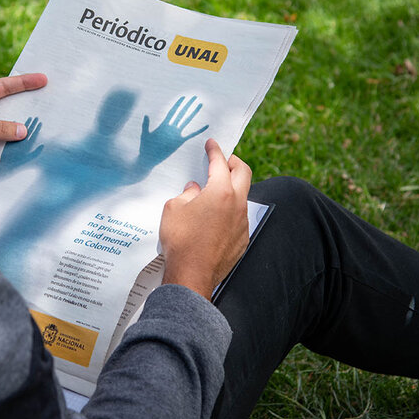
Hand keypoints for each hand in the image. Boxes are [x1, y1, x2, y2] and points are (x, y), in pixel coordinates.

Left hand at [0, 73, 46, 198]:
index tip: (41, 79)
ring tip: (41, 116)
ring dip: (21, 119)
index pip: (1, 86)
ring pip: (6, 118)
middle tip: (46, 94)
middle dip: (26, 98)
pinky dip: (14, 135)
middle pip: (6, 100)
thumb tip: (23, 129)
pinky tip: (26, 137)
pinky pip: (3, 134)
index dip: (23, 82)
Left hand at [138, 96, 208, 166]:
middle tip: (195, 97)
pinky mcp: (180, 141)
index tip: (183, 97)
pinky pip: (191, 135)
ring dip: (193, 113)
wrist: (149, 159)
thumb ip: (146, 125)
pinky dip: (198, 130)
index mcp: (164, 125)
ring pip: (187, 121)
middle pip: (181, 113)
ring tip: (200, 105)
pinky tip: (206, 126)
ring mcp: (177, 134)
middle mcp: (172, 128)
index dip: (178, 104)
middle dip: (187, 105)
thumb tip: (146, 115)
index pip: (172, 112)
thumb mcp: (145, 135)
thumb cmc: (145, 147)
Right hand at [159, 139, 250, 299]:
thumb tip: (194, 189)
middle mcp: (237, 204)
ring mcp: (243, 223)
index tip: (212, 143)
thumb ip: (186, 193)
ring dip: (233, 188)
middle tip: (224, 159)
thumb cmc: (180, 239)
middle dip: (234, 162)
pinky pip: (239, 217)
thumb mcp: (174, 208)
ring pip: (243, 196)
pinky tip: (216, 217)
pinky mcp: (242, 239)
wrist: (192, 275)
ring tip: (216, 190)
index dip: (215, 150)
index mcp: (221, 191)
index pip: (220, 163)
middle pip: (244, 173)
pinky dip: (231, 210)